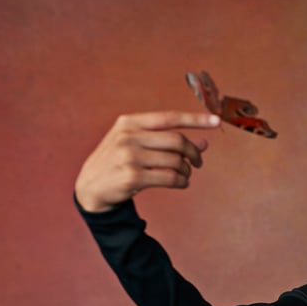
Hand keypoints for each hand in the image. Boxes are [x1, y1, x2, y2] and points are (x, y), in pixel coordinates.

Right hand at [75, 111, 220, 211]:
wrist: (89, 187)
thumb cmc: (118, 163)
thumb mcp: (138, 146)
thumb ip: (167, 142)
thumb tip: (204, 143)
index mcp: (129, 122)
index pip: (169, 117)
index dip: (196, 119)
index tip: (217, 121)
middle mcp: (128, 136)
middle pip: (177, 140)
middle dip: (193, 152)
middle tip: (198, 162)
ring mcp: (128, 156)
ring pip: (175, 161)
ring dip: (186, 170)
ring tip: (185, 175)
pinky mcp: (132, 176)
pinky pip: (170, 177)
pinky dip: (181, 181)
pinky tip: (181, 183)